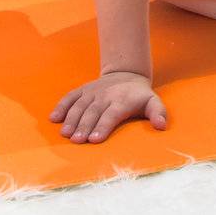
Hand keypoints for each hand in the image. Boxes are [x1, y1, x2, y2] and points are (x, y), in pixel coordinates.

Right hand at [50, 70, 168, 143]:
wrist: (126, 73)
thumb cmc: (139, 96)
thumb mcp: (153, 101)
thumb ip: (158, 113)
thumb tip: (161, 126)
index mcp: (121, 100)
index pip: (111, 114)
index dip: (102, 126)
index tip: (94, 140)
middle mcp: (104, 95)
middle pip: (92, 112)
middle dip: (84, 126)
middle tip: (77, 141)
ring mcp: (92, 92)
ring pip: (79, 105)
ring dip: (71, 119)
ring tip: (65, 134)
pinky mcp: (83, 90)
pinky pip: (70, 97)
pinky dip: (61, 106)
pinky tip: (53, 118)